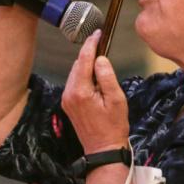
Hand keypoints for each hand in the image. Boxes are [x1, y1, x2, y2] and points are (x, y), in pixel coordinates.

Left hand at [62, 30, 128, 154]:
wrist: (103, 149)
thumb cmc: (113, 127)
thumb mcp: (116, 100)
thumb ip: (107, 77)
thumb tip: (100, 59)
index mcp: (81, 91)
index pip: (84, 60)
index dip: (91, 44)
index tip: (97, 33)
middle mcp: (69, 93)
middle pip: (77, 65)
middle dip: (89, 54)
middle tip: (102, 45)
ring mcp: (66, 99)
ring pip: (75, 73)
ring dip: (86, 65)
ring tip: (101, 63)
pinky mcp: (68, 104)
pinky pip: (74, 83)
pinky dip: (83, 76)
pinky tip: (94, 79)